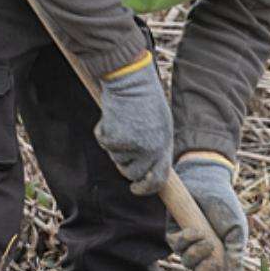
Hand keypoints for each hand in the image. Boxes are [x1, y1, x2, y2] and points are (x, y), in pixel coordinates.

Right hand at [94, 62, 173, 194]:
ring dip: (116, 146)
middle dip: (125, 165)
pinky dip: (104, 132)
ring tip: (124, 122)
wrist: (131, 82)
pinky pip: (105, 144)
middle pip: (132, 174)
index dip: (146, 188)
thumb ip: (157, 146)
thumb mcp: (160, 125)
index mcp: (165, 146)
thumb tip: (148, 169)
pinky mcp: (115, 139)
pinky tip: (113, 117)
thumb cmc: (146, 100)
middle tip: (123, 146)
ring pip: (117, 160)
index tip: (136, 189)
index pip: (158, 179)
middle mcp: (150, 150)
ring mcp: (132, 146)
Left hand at [168, 157, 246, 270]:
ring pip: (187, 263)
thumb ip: (236, 254)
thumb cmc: (225, 207)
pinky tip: (195, 230)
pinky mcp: (173, 234)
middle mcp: (203, 255)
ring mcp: (188, 246)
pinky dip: (186, 240)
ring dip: (197, 254)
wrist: (208, 183)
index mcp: (221, 257)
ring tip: (206, 239)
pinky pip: (176, 247)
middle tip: (214, 261)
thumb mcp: (237, 231)